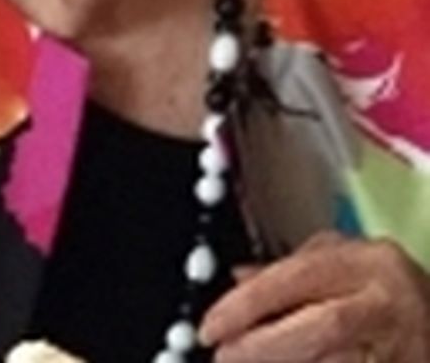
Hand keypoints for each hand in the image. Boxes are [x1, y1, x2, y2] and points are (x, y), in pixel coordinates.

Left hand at [200, 232, 429, 361]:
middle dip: (265, 346)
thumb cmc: (384, 290)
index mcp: (369, 263)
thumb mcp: (342, 262)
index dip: (249, 303)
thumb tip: (236, 277)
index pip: (299, 276)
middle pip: (323, 328)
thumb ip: (288, 270)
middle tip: (222, 357)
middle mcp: (388, 304)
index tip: (211, 325)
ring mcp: (404, 350)